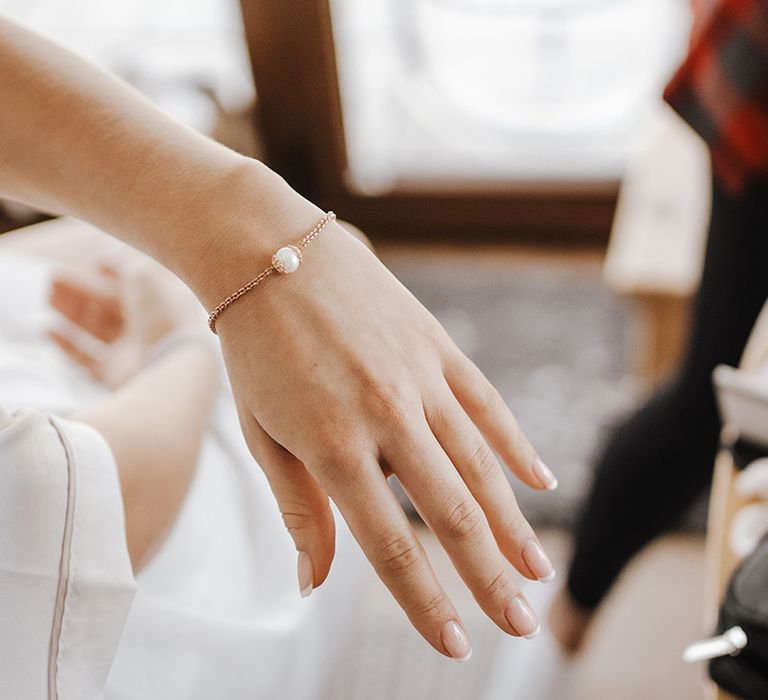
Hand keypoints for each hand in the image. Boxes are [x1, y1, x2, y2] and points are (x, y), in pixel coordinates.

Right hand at [49, 254, 204, 384]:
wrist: (170, 367)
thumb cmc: (162, 316)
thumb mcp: (143, 276)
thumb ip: (122, 259)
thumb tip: (106, 244)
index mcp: (166, 302)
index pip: (134, 283)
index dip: (111, 272)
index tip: (93, 262)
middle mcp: (151, 327)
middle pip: (111, 305)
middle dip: (82, 289)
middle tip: (52, 277)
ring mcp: (135, 352)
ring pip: (98, 329)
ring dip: (73, 312)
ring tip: (49, 297)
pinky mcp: (118, 375)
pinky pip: (89, 359)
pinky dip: (68, 345)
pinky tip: (47, 328)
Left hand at [215, 220, 556, 659]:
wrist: (270, 252)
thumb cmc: (256, 350)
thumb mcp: (263, 433)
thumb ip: (298, 510)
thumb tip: (313, 585)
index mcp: (332, 445)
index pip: (388, 544)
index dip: (424, 601)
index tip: (455, 645)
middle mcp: (385, 415)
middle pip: (449, 512)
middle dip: (487, 577)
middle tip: (522, 626)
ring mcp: (418, 377)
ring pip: (479, 464)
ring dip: (512, 523)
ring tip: (537, 571)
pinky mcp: (436, 345)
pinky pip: (486, 403)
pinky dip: (515, 445)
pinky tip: (540, 481)